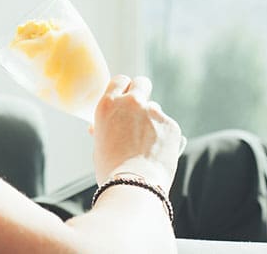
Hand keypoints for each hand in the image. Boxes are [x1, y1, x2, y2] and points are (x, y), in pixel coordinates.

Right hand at [92, 75, 181, 191]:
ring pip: (155, 108)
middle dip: (142, 92)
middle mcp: (131, 102)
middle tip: (141, 109)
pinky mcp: (170, 124)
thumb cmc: (111, 169)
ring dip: (152, 120)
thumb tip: (96, 128)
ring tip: (147, 144)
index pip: (120, 80)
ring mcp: (153, 112)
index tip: (125, 97)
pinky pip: (167, 125)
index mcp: (108, 104)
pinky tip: (158, 153)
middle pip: (141, 83)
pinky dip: (164, 136)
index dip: (124, 89)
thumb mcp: (99, 145)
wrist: (134, 185)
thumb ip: (102, 129)